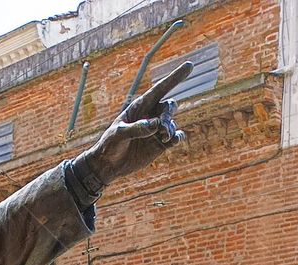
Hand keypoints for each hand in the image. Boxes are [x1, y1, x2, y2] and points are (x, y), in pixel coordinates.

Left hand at [78, 61, 192, 187]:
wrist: (108, 165)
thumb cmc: (109, 145)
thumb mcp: (118, 135)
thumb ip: (136, 129)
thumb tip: (155, 125)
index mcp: (140, 106)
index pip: (160, 89)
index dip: (175, 77)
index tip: (189, 65)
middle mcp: (150, 115)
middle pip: (168, 107)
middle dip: (167, 116)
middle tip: (161, 129)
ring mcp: (156, 130)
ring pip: (171, 124)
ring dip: (170, 130)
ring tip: (163, 138)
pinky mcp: (159, 144)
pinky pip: (175, 137)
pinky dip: (177, 137)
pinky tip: (173, 141)